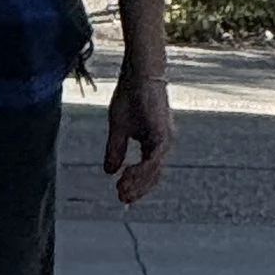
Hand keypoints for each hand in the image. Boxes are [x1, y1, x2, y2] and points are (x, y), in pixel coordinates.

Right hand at [103, 65, 173, 204]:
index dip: (135, 184)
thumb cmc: (130, 98)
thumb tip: (109, 172)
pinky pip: (154, 158)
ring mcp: (165, 138)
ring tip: (122, 190)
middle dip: (137, 188)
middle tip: (121, 198)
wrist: (137, 76)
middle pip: (153, 175)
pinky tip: (127, 175)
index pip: (148, 171)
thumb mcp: (118, 129)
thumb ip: (115, 150)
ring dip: (138, 182)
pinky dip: (142, 169)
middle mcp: (163, 143)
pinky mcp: (163, 132)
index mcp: (154, 143)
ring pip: (154, 169)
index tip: (121, 195)